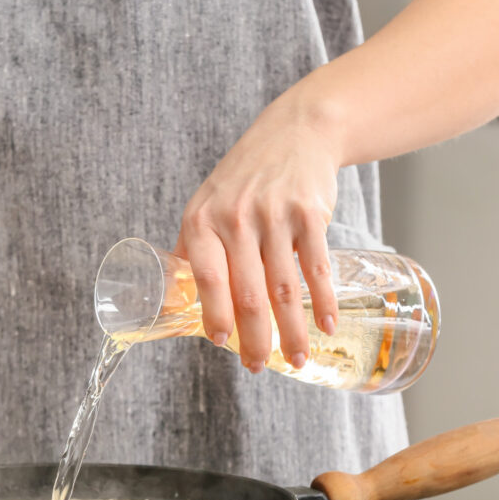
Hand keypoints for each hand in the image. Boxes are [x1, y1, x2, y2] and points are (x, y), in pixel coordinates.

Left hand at [177, 87, 339, 372]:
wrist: (296, 132)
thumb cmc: (244, 177)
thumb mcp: (206, 204)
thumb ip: (192, 250)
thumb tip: (172, 301)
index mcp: (202, 221)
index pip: (208, 280)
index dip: (215, 317)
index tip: (223, 345)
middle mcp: (236, 219)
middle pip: (249, 294)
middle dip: (255, 339)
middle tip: (257, 367)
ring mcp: (275, 216)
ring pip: (284, 289)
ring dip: (293, 331)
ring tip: (295, 360)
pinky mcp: (310, 214)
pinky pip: (316, 268)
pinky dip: (323, 302)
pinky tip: (326, 326)